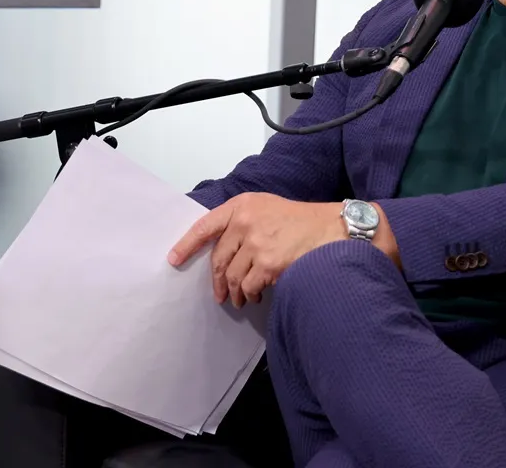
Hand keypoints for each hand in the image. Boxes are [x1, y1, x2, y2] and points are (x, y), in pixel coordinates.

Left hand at [167, 193, 343, 306]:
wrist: (331, 228)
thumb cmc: (300, 219)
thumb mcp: (266, 207)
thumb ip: (242, 221)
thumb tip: (222, 249)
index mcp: (242, 205)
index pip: (205, 226)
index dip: (187, 245)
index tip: (173, 260)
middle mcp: (245, 221)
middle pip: (218, 259)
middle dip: (216, 280)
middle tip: (219, 294)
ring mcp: (256, 243)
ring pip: (232, 276)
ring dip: (233, 292)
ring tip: (239, 299)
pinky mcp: (268, 263)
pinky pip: (249, 286)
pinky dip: (250, 295)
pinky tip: (255, 297)